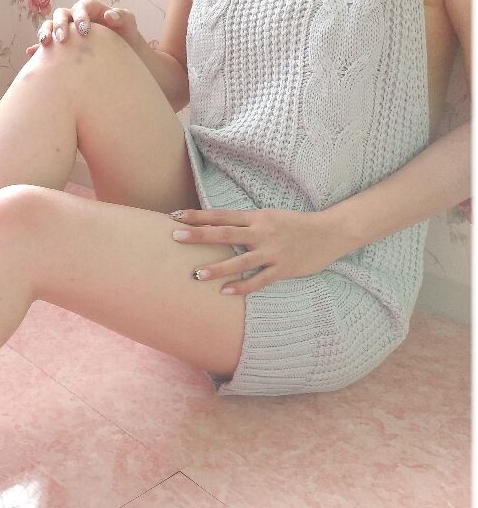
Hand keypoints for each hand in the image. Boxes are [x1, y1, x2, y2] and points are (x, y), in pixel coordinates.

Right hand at [25, 0, 140, 55]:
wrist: (121, 55)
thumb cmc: (126, 36)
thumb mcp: (129, 24)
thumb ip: (122, 16)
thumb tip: (108, 16)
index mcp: (90, 8)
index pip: (81, 6)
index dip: (81, 16)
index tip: (85, 31)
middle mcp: (74, 16)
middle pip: (62, 14)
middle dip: (60, 25)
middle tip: (63, 40)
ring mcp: (66, 29)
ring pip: (50, 25)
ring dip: (45, 32)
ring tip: (46, 44)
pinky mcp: (59, 45)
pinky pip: (46, 44)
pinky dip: (37, 48)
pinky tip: (31, 54)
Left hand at [168, 207, 352, 295]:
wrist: (331, 232)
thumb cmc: (295, 224)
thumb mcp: (269, 216)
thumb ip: (245, 223)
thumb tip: (215, 226)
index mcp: (257, 217)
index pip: (222, 215)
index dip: (199, 215)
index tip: (176, 215)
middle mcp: (262, 232)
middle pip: (225, 234)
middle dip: (199, 235)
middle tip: (176, 237)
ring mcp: (272, 251)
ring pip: (240, 260)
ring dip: (217, 267)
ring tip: (196, 275)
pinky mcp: (283, 268)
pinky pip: (260, 279)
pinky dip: (243, 286)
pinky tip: (225, 292)